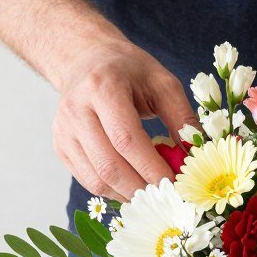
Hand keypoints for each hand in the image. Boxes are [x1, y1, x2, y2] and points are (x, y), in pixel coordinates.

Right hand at [52, 38, 198, 200]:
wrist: (86, 60)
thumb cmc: (129, 71)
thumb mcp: (162, 82)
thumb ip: (181, 117)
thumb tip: (196, 155)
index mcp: (103, 88)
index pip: (126, 139)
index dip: (151, 167)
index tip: (174, 184)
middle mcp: (76, 110)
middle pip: (109, 165)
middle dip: (141, 188)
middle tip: (167, 196)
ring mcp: (64, 131)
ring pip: (96, 179)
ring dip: (128, 195)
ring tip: (153, 195)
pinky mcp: (61, 146)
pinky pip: (87, 180)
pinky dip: (113, 191)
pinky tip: (133, 187)